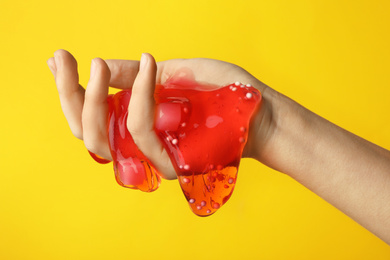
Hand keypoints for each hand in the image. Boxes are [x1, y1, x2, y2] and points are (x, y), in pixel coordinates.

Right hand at [47, 49, 271, 179]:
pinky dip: (140, 97)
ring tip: (101, 63)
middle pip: (85, 134)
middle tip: (74, 60)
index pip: (87, 117)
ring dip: (96, 97)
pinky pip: (141, 133)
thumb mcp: (169, 71)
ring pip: (103, 139)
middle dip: (71, 95)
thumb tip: (95, 64)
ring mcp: (154, 157)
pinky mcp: (171, 163)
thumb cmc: (217, 90)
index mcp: (133, 121)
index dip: (66, 91)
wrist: (254, 105)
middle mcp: (138, 143)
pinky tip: (152, 65)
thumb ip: (131, 75)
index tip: (59, 59)